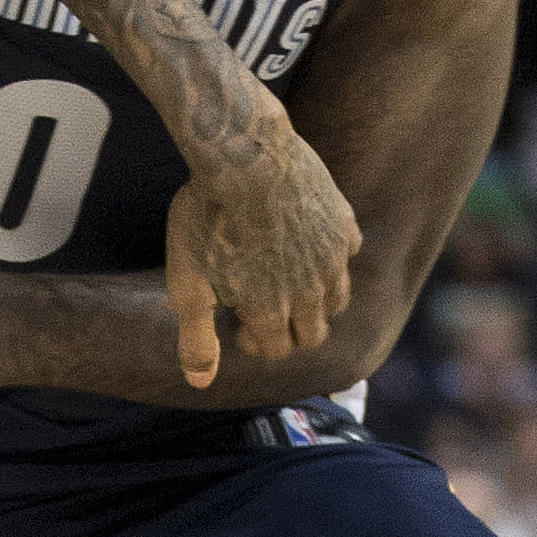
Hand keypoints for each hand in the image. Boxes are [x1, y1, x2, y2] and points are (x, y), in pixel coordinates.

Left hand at [164, 114, 358, 388]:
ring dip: (315, 300)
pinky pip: (348, 251)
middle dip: (289, 330)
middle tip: (263, 306)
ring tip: (286, 281)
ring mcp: (333, 256)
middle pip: (314, 332)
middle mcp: (311, 291)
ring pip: (338, 297)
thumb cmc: (206, 216)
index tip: (240, 324)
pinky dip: (333, 255)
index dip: (257, 343)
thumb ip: (196, 337)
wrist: (241, 154)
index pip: (278, 350)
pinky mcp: (343, 222)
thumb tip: (199, 382)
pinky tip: (308, 241)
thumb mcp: (187, 282)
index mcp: (271, 310)